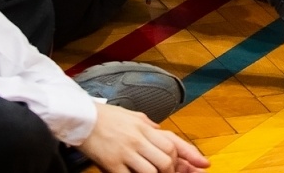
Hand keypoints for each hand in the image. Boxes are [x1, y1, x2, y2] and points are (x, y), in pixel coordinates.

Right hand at [79, 104, 208, 172]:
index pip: (173, 141)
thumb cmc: (105, 117)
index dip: (191, 155)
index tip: (203, 164)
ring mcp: (126, 151)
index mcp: (145, 126)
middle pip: (166, 158)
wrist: (81, 118)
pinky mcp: (112, 164)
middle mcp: (138, 138)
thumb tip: (162, 133)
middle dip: (173, 171)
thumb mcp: (132, 116)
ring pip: (153, 170)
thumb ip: (149, 126)